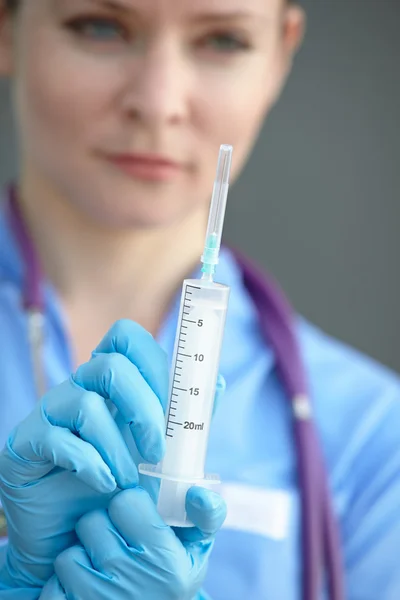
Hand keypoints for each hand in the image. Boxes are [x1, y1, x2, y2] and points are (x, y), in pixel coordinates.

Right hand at [0, 320, 168, 588]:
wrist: (76, 538)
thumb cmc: (123, 491)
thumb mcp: (166, 459)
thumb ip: (191, 425)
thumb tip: (217, 384)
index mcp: (113, 384)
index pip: (126, 337)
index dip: (154, 361)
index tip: (174, 404)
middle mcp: (80, 389)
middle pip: (110, 364)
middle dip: (143, 409)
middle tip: (157, 452)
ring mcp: (50, 414)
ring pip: (86, 402)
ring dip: (118, 447)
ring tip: (128, 482)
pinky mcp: (26, 444)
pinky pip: (57, 437)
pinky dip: (90, 463)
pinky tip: (104, 485)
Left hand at [39, 485, 226, 599]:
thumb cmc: (172, 585)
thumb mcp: (197, 554)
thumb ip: (206, 515)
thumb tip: (196, 491)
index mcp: (163, 558)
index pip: (125, 501)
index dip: (128, 506)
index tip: (134, 518)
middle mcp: (129, 580)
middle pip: (92, 522)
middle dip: (102, 529)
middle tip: (116, 543)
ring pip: (69, 553)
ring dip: (81, 557)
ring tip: (100, 567)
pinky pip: (54, 584)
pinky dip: (64, 586)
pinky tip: (83, 588)